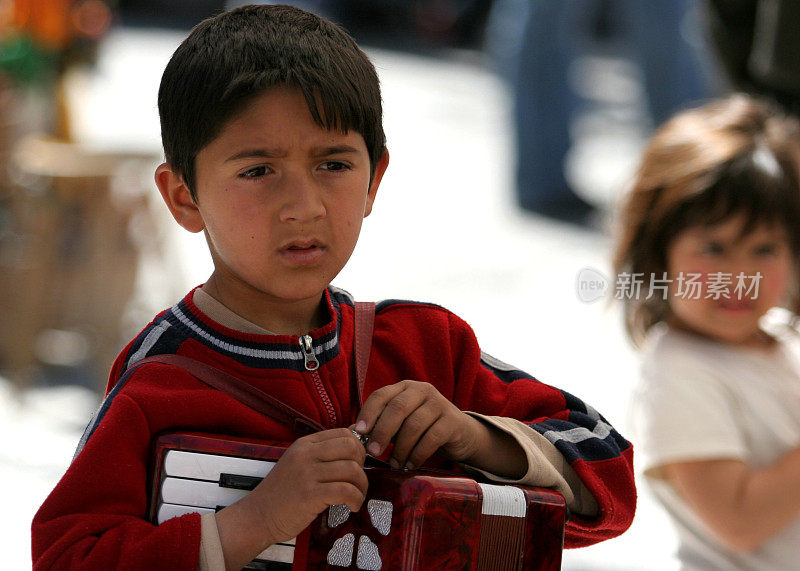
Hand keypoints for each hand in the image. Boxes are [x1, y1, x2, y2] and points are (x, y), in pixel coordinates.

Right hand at [217, 427, 367, 563]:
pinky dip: (356, 499)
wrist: (258, 516)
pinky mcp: (310, 495)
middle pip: (352, 447)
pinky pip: (346, 491)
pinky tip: (352, 506)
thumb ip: (326, 450)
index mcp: (305, 444)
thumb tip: (357, 432)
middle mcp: (306, 454)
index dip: (358, 448)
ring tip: (356, 497)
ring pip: (352, 470)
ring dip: (362, 486)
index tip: (356, 464)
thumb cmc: (283, 492)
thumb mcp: (301, 462)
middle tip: (357, 480)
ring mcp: (307, 473)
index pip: (344, 433)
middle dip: (363, 464)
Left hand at [353, 380, 482, 469]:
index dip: (368, 413)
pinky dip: (418, 454)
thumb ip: (379, 426)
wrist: (461, 434)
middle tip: (374, 452)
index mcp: (404, 388)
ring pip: (414, 425)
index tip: (359, 432)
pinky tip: (411, 464)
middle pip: (397, 408)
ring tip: (395, 463)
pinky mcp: (452, 421)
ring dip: (401, 448)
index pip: (381, 395)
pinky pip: (431, 438)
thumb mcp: (400, 424)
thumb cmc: (423, 428)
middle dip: (382, 432)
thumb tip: (351, 434)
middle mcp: (421, 390)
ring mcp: (439, 403)